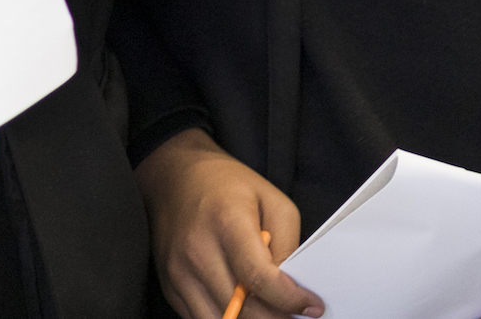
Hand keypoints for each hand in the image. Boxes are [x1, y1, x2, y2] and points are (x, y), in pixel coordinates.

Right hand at [138, 130, 317, 318]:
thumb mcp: (272, 200)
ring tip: (266, 309)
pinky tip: (240, 305)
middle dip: (275, 317)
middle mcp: (197, 250)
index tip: (311, 306)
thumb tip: (292, 287)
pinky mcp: (169, 286)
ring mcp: (178, 272)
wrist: (175, 176)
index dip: (290, 300)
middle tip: (293, 312)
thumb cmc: (227, 186)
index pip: (258, 277)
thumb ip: (287, 243)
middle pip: (241, 310)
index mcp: (226, 222)